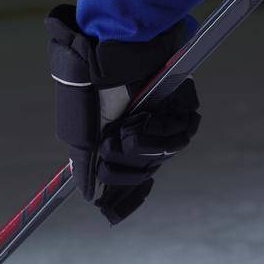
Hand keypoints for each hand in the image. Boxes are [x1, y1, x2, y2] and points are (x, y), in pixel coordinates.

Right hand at [45, 5, 200, 224]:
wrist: (109, 51)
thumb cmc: (91, 85)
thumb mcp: (81, 130)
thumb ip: (84, 163)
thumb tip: (87, 195)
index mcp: (121, 136)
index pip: (132, 176)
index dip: (126, 196)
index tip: (114, 212)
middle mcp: (144, 129)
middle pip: (146, 170)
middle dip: (128, 165)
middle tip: (114, 144)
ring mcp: (164, 117)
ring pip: (162, 156)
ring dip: (141, 148)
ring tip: (125, 129)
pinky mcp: (182, 103)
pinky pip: (180, 134)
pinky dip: (159, 132)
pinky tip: (141, 120)